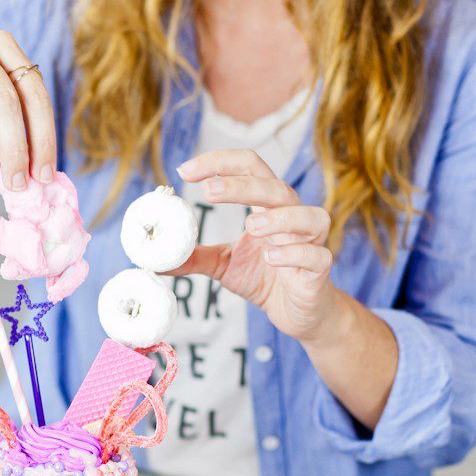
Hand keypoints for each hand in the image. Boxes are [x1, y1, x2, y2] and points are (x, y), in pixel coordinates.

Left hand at [175, 148, 335, 342]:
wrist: (300, 313)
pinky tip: (271, 257)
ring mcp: (311, 241)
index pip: (249, 168)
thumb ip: (194, 256)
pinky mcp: (320, 270)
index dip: (218, 163)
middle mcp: (293, 216)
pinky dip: (294, 253)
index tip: (185, 170)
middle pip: (274, 187)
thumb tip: (155, 259)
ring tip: (249, 225)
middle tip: (207, 191)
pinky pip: (315, 255)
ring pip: (307, 216)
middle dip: (241, 185)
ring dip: (279, 218)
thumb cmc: (265, 278)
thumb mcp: (224, 264)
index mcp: (268, 206)